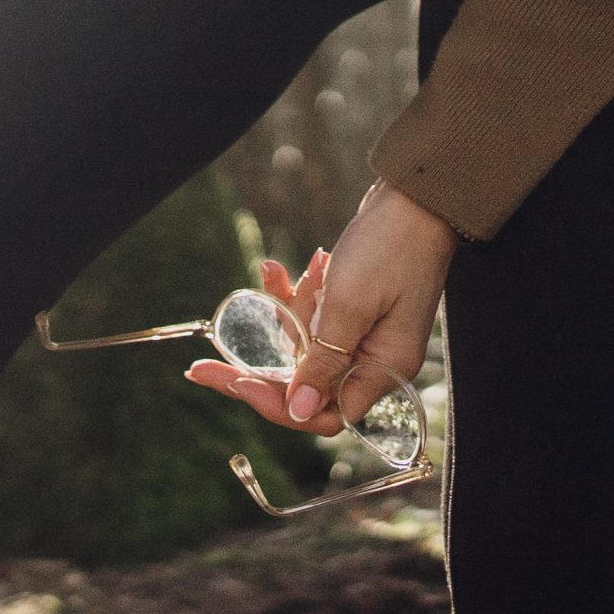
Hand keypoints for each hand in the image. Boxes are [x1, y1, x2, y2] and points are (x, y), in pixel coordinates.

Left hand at [182, 182, 454, 436]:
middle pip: (304, 386)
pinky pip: (311, 321)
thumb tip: (298, 413)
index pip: (323, 414)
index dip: (279, 405)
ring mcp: (363, 337)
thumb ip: (323, 362)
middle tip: (199, 368)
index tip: (238, 384)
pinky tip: (274, 270)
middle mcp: (373, 361)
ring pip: (302, 348)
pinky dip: (292, 298)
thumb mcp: (348, 307)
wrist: (413, 199)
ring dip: (283, 315)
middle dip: (257, 369)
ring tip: (276, 274)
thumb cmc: (389, 249)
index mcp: (382, 369)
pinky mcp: (352, 314)